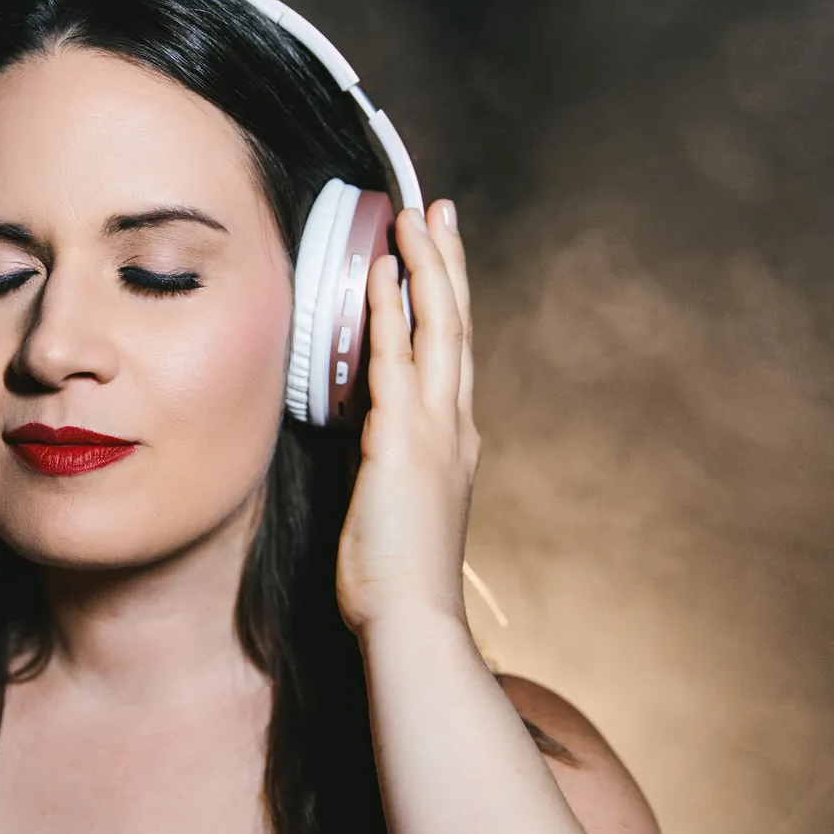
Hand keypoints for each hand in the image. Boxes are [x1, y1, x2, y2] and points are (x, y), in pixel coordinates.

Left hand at [336, 200, 478, 638]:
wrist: (412, 621)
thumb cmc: (398, 579)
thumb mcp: (401, 509)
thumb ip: (396, 468)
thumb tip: (378, 449)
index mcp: (453, 441)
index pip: (452, 353)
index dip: (447, 300)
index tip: (437, 257)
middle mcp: (453, 425)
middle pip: (455, 325)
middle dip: (447, 263)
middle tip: (439, 212)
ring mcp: (433, 429)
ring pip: (437, 328)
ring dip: (426, 268)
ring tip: (415, 219)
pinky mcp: (400, 440)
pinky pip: (395, 359)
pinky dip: (391, 311)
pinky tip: (382, 274)